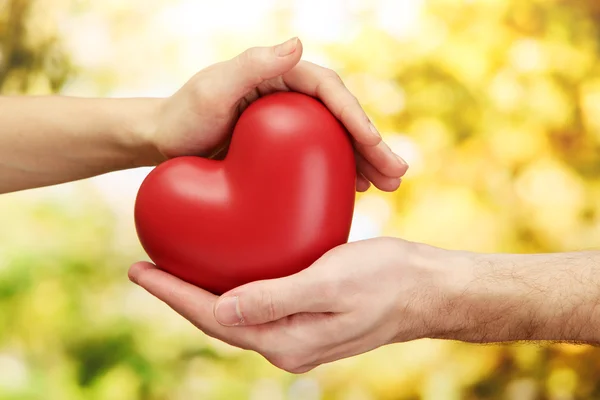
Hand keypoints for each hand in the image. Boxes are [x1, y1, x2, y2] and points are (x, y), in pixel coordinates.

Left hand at [128, 238, 461, 372]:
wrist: (425, 289)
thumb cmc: (386, 280)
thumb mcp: (331, 283)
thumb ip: (275, 300)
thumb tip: (221, 311)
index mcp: (286, 340)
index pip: (215, 318)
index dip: (174, 294)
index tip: (140, 270)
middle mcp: (286, 345)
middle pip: (217, 321)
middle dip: (179, 295)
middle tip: (145, 267)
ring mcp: (297, 335)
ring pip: (235, 315)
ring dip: (202, 292)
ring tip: (175, 267)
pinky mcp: (307, 319)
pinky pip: (257, 306)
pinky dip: (233, 288)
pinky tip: (226, 268)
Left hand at [146, 37, 407, 191]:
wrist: (165, 142)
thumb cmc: (183, 115)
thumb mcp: (214, 88)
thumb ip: (253, 65)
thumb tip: (299, 44)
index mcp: (280, 74)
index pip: (329, 91)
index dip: (355, 117)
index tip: (374, 145)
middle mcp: (291, 96)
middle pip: (341, 116)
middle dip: (372, 144)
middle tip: (397, 173)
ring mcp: (291, 123)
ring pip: (337, 138)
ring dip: (365, 160)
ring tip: (389, 185)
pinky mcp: (285, 148)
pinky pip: (321, 156)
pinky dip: (341, 170)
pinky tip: (356, 188)